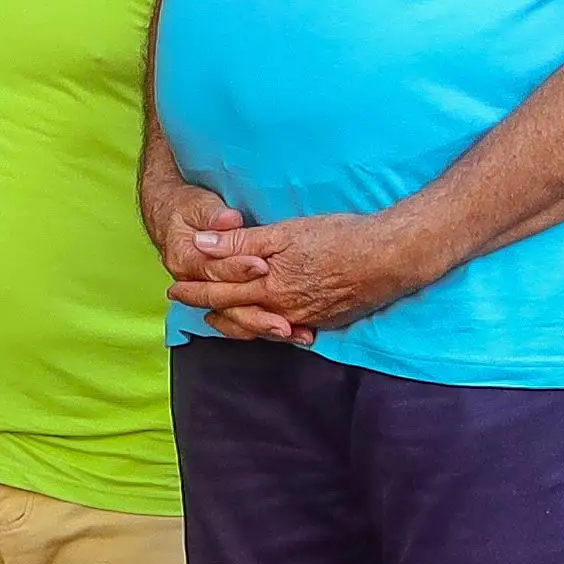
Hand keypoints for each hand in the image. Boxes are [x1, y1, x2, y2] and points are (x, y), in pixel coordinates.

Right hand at [146, 173, 300, 340]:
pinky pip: (242, 320)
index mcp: (184, 259)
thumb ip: (215, 215)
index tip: (261, 266)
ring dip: (262, 326)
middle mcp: (192, 283)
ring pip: (234, 318)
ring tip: (291, 330)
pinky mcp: (222, 297)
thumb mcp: (199, 205)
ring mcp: (208, 293)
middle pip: (225, 303)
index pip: (213, 270)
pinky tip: (291, 330)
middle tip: (282, 319)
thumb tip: (228, 220)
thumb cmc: (188, 210)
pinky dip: (264, 327)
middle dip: (255, 312)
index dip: (237, 268)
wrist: (173, 218)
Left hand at [175, 210, 437, 338]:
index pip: (219, 292)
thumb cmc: (338, 237)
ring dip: (233, 321)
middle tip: (183, 302)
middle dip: (206, 306)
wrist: (390, 258)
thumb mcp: (284, 233)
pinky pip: (285, 330)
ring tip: (216, 316)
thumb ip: (240, 243)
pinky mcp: (323, 321)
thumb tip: (200, 246)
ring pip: (257, 325)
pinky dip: (266, 327)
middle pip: (234, 312)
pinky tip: (263, 324)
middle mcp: (282, 310)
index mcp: (268, 287)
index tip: (173, 288)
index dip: (194, 289)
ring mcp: (304, 319)